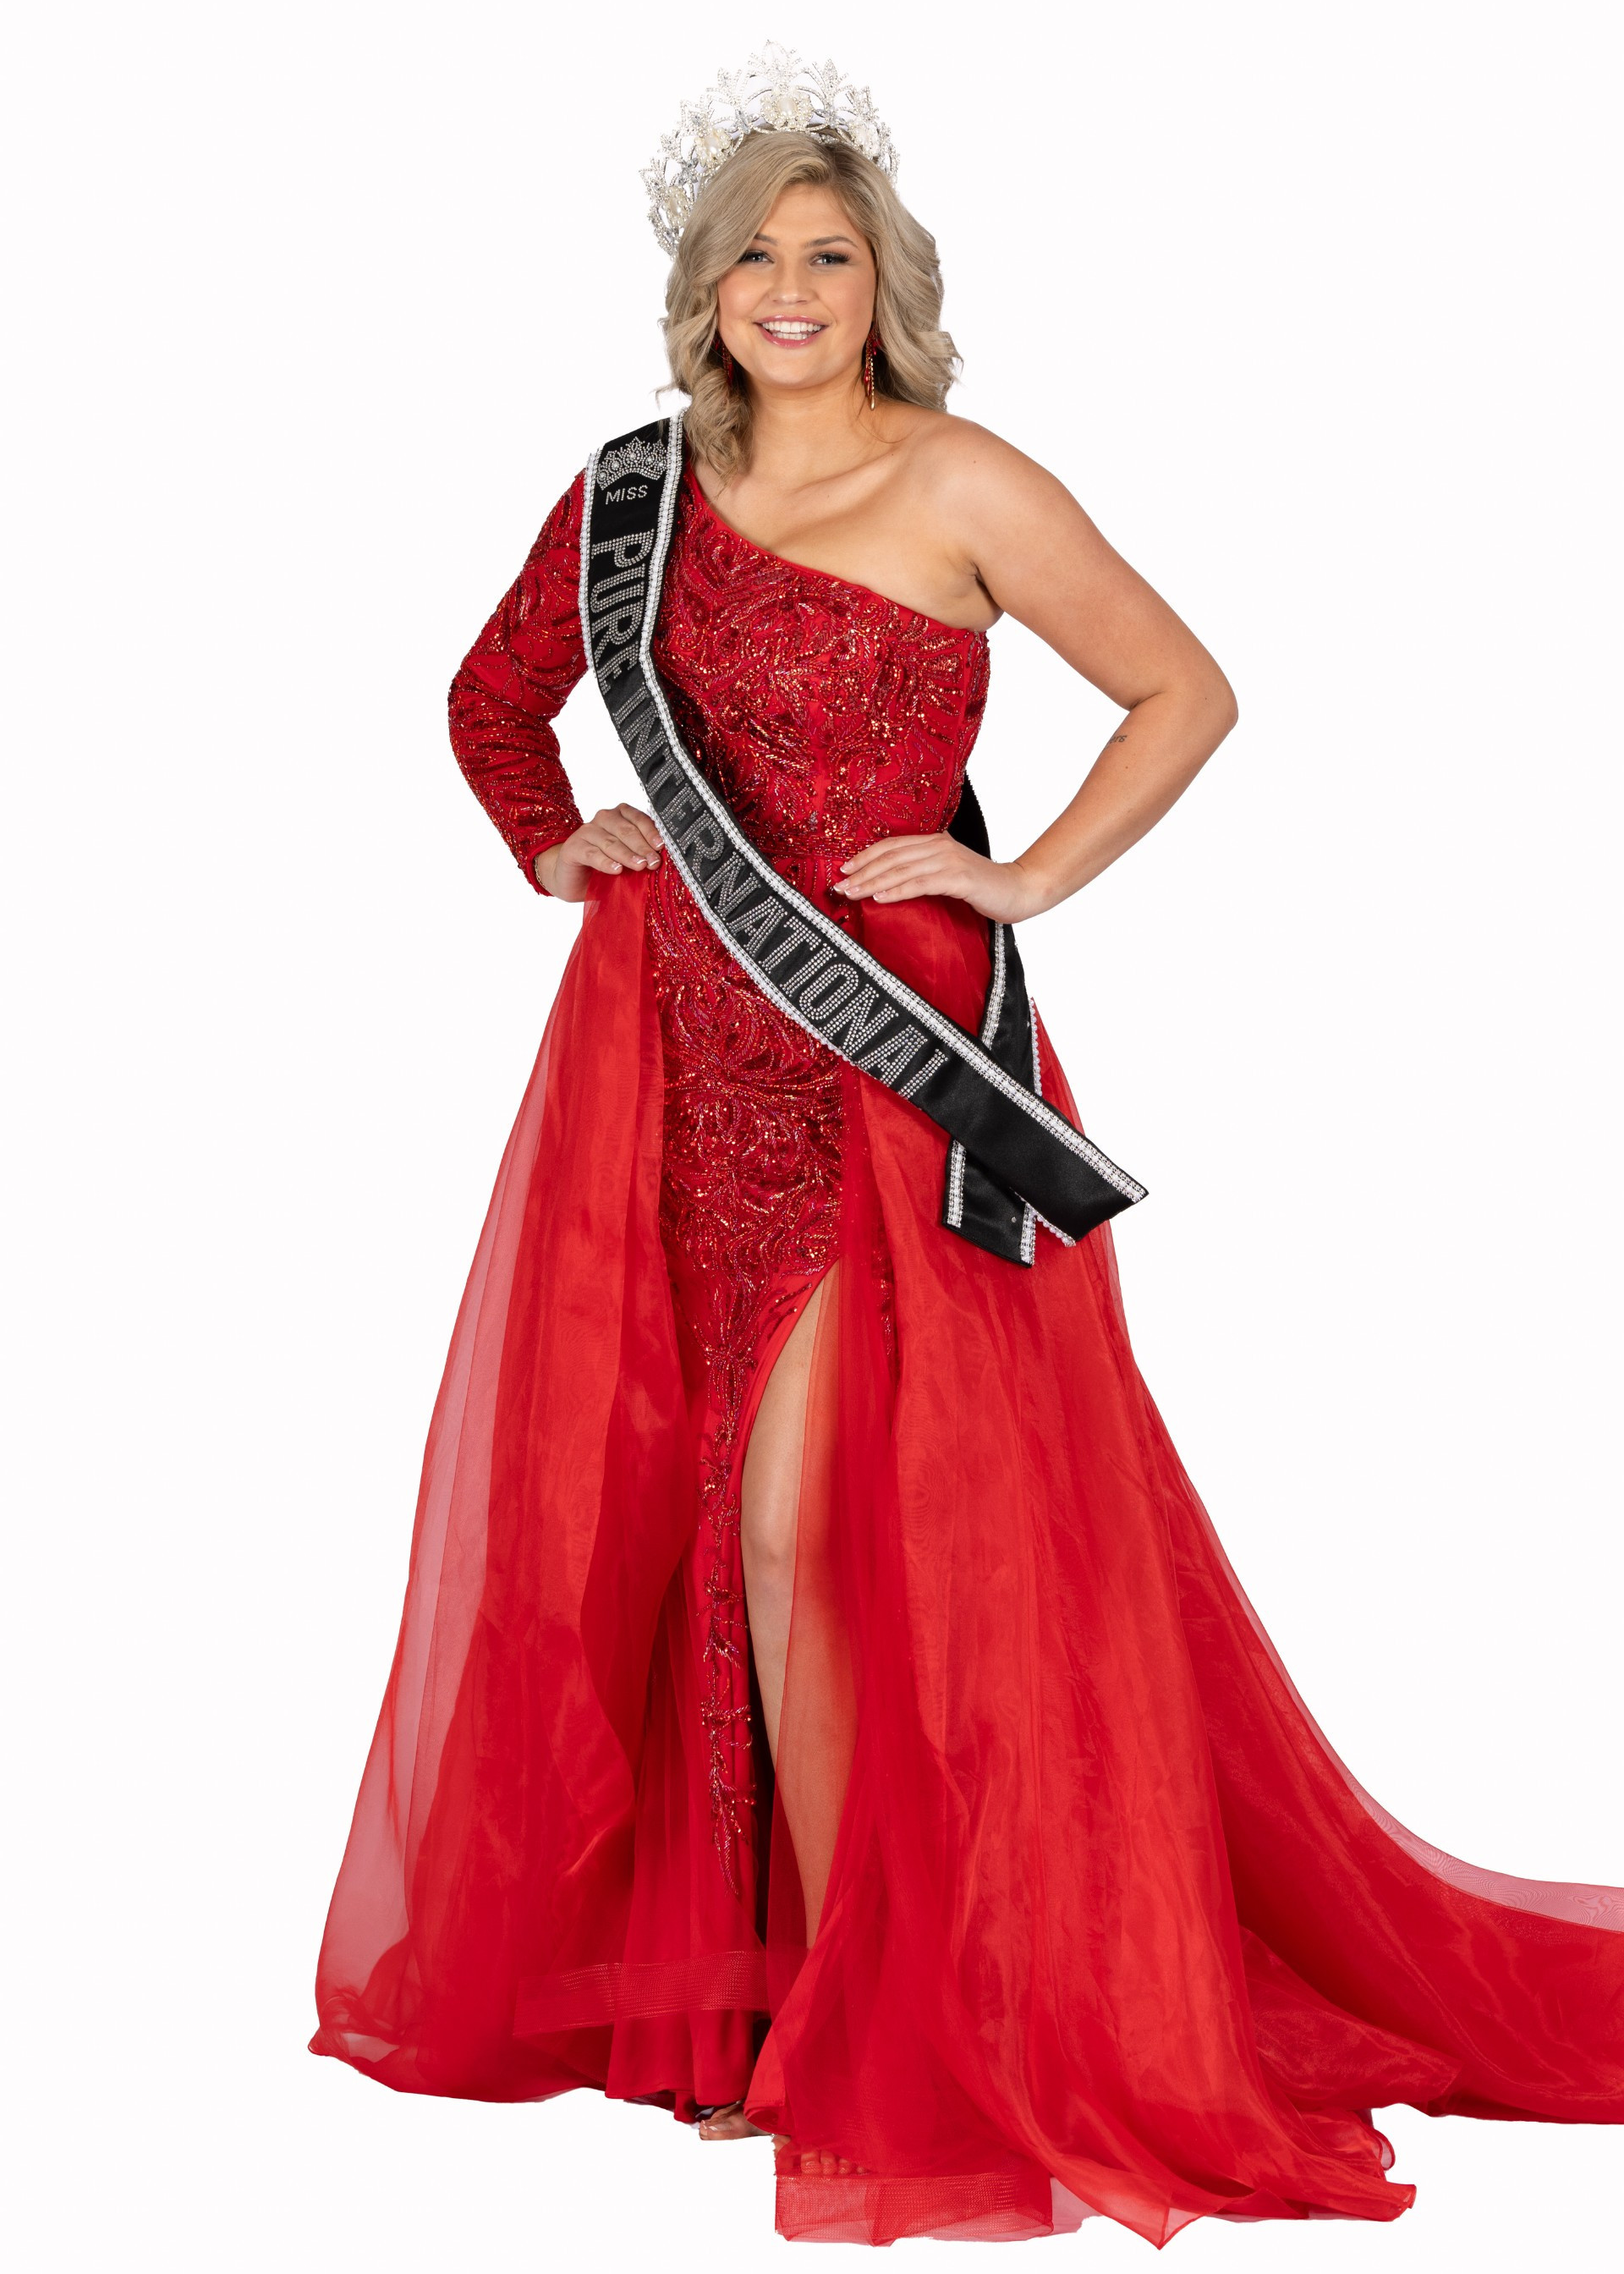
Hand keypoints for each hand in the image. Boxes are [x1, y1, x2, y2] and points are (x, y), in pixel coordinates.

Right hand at [537, 805, 661, 900]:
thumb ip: (641, 855)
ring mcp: (586, 832)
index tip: (661, 847)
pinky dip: (605, 862)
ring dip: (627, 855)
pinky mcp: (573, 847)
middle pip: (626, 830)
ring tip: (640, 866)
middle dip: (642, 847)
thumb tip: (661, 861)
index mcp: (620, 816)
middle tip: (654, 862)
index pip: (638, 818)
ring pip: (610, 842)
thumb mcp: (626, 859)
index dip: (651, 832)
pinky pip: (592, 854)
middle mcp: (603, 819)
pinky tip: (616, 870)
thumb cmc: (605, 866)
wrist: (573, 878)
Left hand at [835, 833, 1048, 922]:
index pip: (892, 846)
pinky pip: (920, 884)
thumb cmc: (982, 888)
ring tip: (852, 893)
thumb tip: (888, 887)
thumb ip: (923, 874)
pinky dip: (897, 890)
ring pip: (901, 869)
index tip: (844, 869)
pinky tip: (879, 898)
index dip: (865, 856)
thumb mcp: (948, 876)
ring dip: (872, 882)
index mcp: (935, 842)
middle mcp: (939, 846)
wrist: (1019, 890)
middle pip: (891, 856)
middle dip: (862, 871)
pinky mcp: (959, 878)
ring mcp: (949, 861)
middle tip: (839, 886)